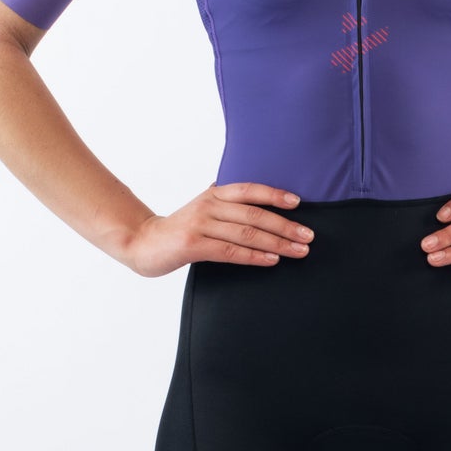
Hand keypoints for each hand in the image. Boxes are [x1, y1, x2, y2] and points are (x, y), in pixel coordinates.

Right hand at [119, 182, 314, 277]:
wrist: (142, 242)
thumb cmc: (180, 229)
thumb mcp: (204, 210)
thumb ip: (227, 206)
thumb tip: (263, 207)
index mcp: (214, 194)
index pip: (250, 190)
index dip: (275, 194)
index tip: (298, 203)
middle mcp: (209, 206)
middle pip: (254, 214)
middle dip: (285, 225)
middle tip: (308, 236)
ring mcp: (200, 224)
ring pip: (246, 233)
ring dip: (277, 242)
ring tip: (299, 250)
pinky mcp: (193, 245)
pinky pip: (231, 251)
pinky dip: (254, 256)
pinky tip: (272, 259)